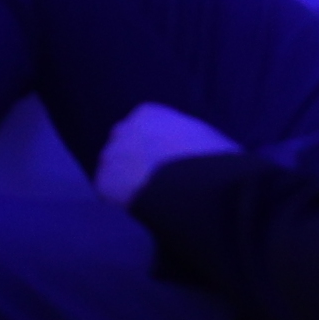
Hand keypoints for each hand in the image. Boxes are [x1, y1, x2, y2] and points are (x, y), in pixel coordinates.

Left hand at [92, 103, 235, 210]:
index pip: (142, 129)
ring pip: (113, 168)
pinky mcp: (103, 181)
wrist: (199, 183)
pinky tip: (142, 206)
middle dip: (135, 161)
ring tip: (151, 196)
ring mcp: (110, 154)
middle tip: (156, 181)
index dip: (153, 149)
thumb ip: (185, 137)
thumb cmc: (214, 158)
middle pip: (124, 146)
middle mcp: (123, 128)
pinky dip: (121, 200)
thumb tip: (189, 149)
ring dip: (127, 180)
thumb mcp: (205, 136)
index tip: (166, 164)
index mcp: (148, 113)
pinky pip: (109, 192)